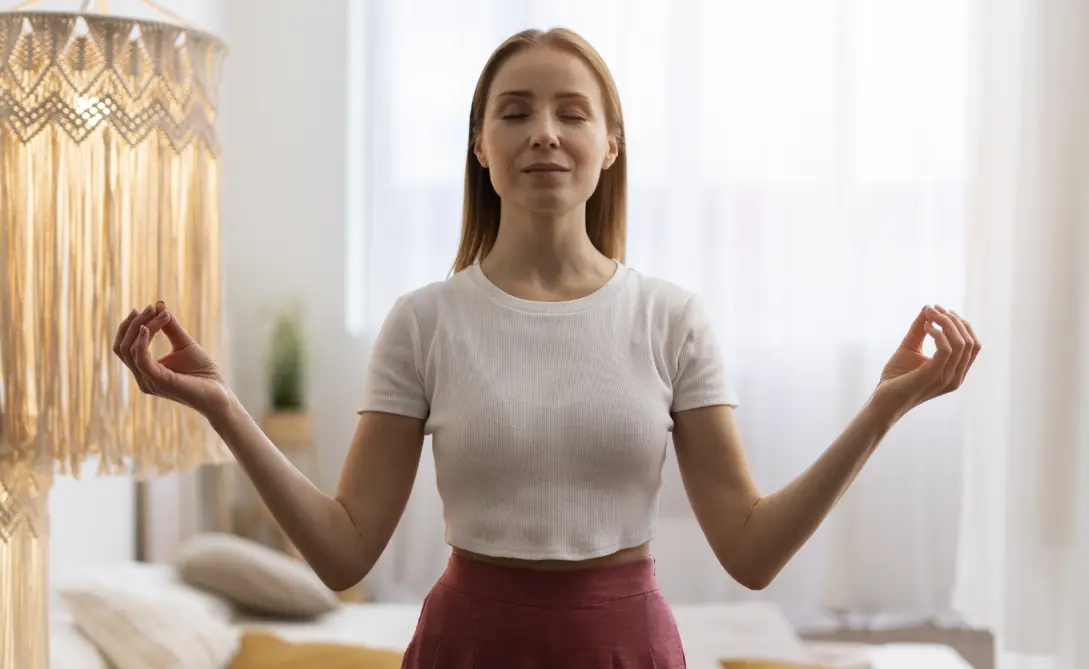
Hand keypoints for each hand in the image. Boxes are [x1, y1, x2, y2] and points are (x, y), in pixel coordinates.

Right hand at [112, 301, 231, 416]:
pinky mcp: (158, 381)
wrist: (219, 393)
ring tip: (155, 312)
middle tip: (149, 307)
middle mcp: (142, 378)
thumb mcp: (184, 343)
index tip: (151, 307)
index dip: (133, 325)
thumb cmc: (203, 372)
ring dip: (141, 327)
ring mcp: (148, 381)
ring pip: (129, 350)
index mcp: (145, 370)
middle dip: (132, 324)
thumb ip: (169, 326)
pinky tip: (148, 327)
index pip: (126, 346)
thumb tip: (158, 304)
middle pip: (122, 347)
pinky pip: (141, 359)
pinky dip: (141, 341)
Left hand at [869, 304, 981, 420]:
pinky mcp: (931, 377)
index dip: (961, 324)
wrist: (882, 400)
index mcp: (956, 371)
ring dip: (946, 323)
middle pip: (970, 342)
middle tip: (933, 309)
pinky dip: (938, 334)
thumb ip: (920, 329)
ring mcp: (946, 379)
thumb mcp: (910, 347)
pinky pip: (945, 351)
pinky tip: (926, 327)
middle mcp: (956, 377)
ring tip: (928, 315)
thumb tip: (928, 307)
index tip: (941, 309)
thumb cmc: (897, 377)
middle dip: (953, 320)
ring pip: (960, 344)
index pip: (973, 345)